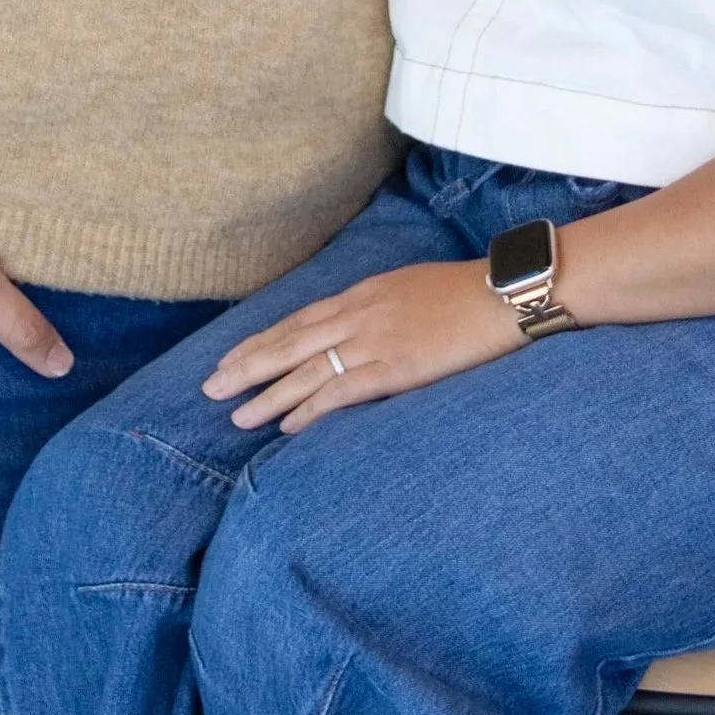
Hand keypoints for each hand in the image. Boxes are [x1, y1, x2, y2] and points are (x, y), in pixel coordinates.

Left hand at [202, 260, 520, 433]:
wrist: (503, 293)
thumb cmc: (464, 292)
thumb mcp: (409, 288)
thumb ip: (376, 308)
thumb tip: (353, 328)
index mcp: (362, 294)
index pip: (298, 321)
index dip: (262, 341)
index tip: (231, 358)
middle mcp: (359, 315)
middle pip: (290, 343)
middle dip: (247, 366)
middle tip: (210, 388)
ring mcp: (375, 341)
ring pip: (307, 371)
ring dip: (269, 396)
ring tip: (237, 416)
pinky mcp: (396, 368)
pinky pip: (343, 391)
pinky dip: (311, 408)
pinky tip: (288, 426)